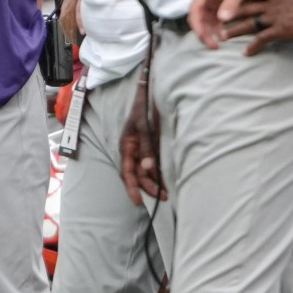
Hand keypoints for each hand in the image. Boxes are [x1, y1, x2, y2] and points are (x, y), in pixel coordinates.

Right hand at [119, 76, 165, 204]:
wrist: (150, 91)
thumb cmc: (144, 107)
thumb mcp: (145, 126)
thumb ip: (147, 146)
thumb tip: (148, 168)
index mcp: (126, 146)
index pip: (127, 172)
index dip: (132, 188)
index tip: (138, 201)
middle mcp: (133, 150)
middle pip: (137, 174)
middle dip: (147, 187)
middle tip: (162, 196)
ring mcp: (142, 148)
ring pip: (146, 170)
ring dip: (154, 181)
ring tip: (166, 193)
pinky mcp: (151, 145)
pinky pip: (153, 163)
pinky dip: (158, 172)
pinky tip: (165, 179)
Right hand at [190, 0, 266, 48]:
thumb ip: (231, 3)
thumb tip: (222, 19)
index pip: (195, 9)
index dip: (197, 26)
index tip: (205, 38)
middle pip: (198, 16)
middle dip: (204, 32)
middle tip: (213, 46)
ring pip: (205, 19)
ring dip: (210, 31)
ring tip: (219, 44)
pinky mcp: (220, 1)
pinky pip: (214, 17)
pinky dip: (218, 26)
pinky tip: (224, 35)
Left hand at [221, 0, 292, 55]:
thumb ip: (286, 0)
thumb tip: (284, 4)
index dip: (240, 2)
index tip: (228, 4)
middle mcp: (272, 6)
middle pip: (246, 9)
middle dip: (230, 14)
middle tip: (216, 20)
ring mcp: (275, 17)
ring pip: (249, 23)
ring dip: (235, 30)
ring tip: (223, 36)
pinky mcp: (282, 29)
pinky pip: (263, 38)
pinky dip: (253, 45)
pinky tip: (246, 52)